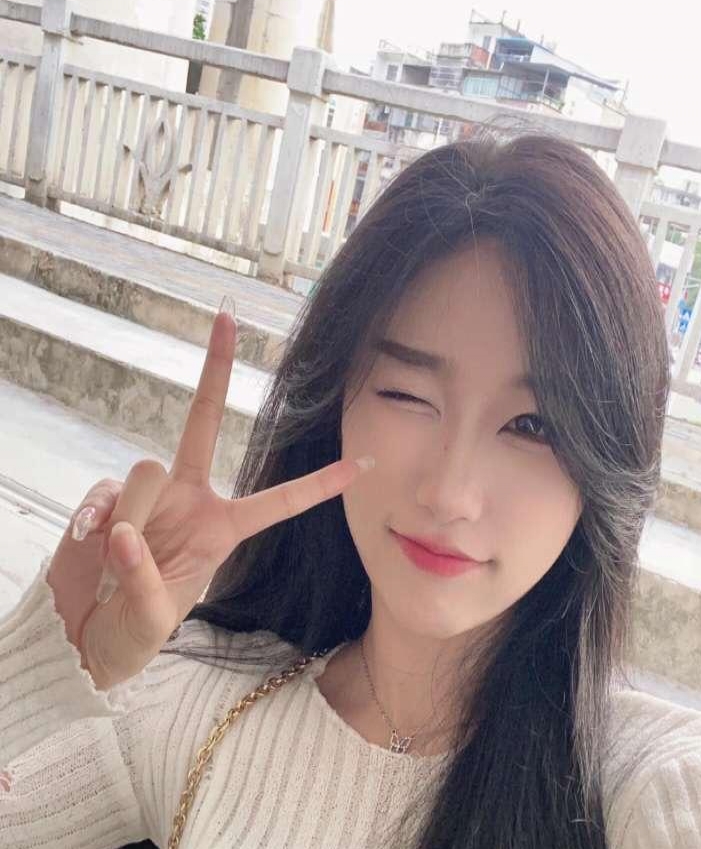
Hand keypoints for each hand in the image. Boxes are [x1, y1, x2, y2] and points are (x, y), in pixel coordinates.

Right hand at [47, 303, 373, 690]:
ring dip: (130, 519)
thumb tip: (121, 531)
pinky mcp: (106, 497)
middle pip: (203, 424)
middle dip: (215, 371)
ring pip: (147, 469)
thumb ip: (142, 578)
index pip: (277, 502)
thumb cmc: (133, 631)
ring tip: (116, 569)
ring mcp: (146, 495)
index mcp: (221, 528)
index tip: (362, 463)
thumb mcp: (152, 621)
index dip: (318, 484)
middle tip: (228, 318)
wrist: (84, 635)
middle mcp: (188, 499)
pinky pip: (104, 491)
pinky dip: (95, 518)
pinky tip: (89, 545)